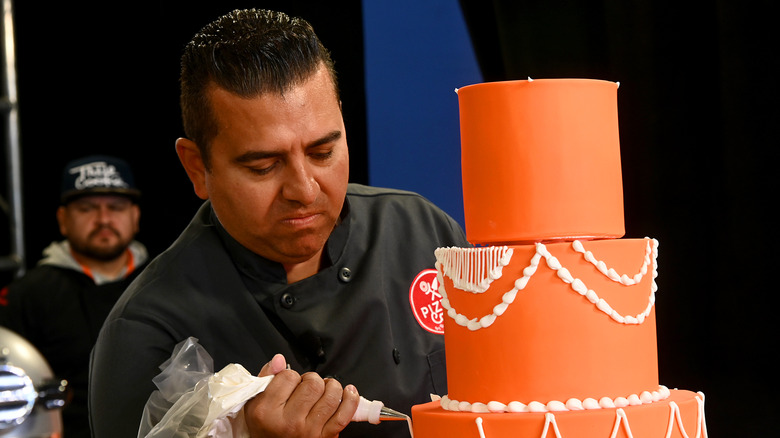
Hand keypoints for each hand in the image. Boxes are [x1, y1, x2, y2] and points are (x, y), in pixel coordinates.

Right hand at [245, 354, 359, 437]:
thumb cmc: (266, 428)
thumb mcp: (255, 403)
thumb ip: (266, 378)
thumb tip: (279, 359)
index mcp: (267, 412)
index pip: (288, 376)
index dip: (291, 375)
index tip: (289, 382)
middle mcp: (289, 423)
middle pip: (312, 384)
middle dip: (312, 379)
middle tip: (306, 387)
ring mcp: (308, 431)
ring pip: (330, 395)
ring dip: (331, 387)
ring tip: (324, 390)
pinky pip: (344, 415)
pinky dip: (350, 400)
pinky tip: (348, 392)